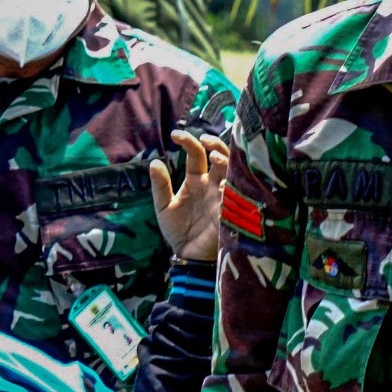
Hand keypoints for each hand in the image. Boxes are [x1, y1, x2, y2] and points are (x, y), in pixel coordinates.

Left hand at [150, 131, 231, 261]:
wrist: (187, 256)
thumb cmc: (177, 231)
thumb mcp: (163, 207)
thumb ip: (160, 186)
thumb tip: (154, 162)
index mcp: (196, 179)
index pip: (196, 153)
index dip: (189, 141)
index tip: (175, 135)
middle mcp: (212, 183)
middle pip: (221, 155)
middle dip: (215, 144)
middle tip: (205, 141)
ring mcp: (223, 195)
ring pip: (232, 170)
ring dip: (226, 161)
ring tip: (214, 159)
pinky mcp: (231, 210)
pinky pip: (236, 195)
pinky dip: (232, 187)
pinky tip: (224, 184)